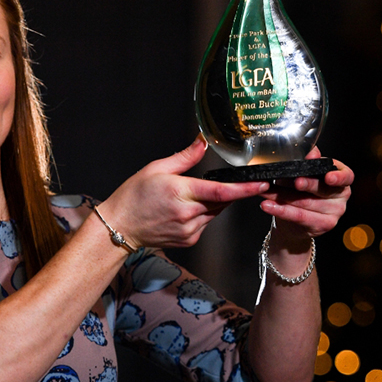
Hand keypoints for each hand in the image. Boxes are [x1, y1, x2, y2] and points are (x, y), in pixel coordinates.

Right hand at [97, 135, 269, 248]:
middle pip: (222, 203)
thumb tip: (202, 142)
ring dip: (214, 203)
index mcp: (180, 192)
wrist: (120, 227)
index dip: (244, 189)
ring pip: (215, 214)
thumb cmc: (133, 196)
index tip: (261, 184)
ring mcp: (189, 230)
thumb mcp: (156, 168)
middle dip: (231, 193)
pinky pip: (206, 223)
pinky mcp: (189, 239)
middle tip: (233, 183)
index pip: (221, 192)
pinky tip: (186, 210)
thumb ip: (184, 157)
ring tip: (193, 196)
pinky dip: (204, 214)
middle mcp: (187, 214)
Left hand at [258, 147, 352, 246]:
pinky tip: (268, 205)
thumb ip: (308, 162)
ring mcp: (335, 212)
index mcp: (341, 178)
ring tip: (267, 191)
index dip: (338, 177)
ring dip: (284, 196)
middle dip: (307, 184)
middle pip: (324, 190)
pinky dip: (281, 210)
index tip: (328, 177)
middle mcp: (341, 195)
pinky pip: (299, 216)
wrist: (294, 219)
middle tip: (295, 181)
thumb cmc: (301, 190)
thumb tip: (312, 152)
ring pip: (307, 203)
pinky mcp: (323, 225)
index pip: (346, 176)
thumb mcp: (303, 172)